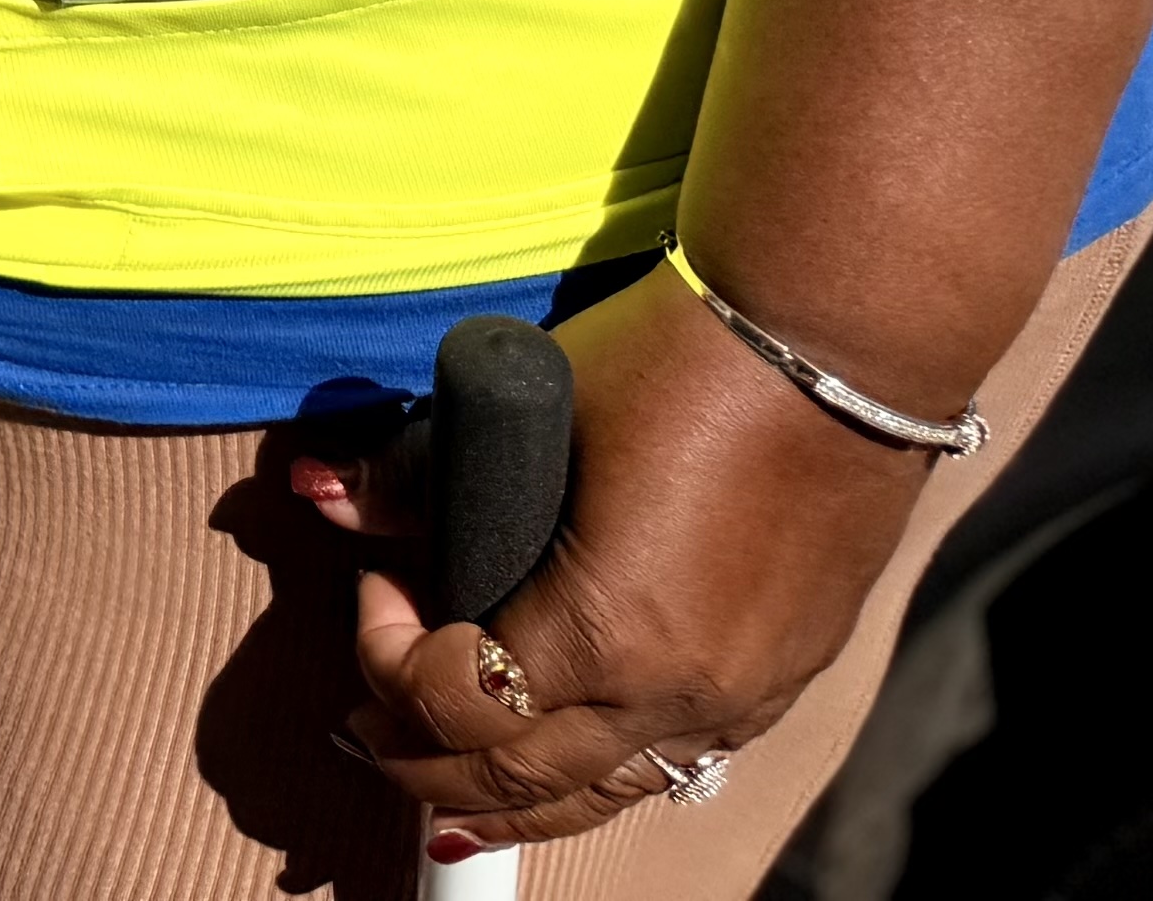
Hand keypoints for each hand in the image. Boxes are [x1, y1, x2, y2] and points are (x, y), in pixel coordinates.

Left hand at [301, 261, 942, 855]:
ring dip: (508, 802)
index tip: (378, 584)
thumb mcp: (526, 407)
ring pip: (601, 796)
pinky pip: (671, 768)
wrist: (832, 346)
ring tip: (444, 805)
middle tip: (366, 728)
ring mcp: (739, 700)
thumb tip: (320, 494)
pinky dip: (597, 779)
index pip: (454, 699)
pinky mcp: (779, 683)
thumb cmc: (675, 363)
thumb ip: (416, 473)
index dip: (387, 652)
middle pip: (517, 776)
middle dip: (423, 759)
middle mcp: (676, 693)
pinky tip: (562, 772)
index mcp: (607, 631)